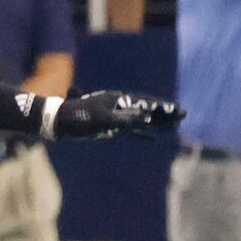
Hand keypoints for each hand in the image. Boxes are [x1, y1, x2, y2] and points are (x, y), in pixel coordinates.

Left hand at [42, 90, 182, 140]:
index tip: (178, 110)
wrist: (56, 122)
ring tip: (174, 126)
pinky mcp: (109, 127)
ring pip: (141, 120)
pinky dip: (143, 134)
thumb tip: (145, 116)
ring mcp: (114, 117)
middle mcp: (118, 106)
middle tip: (184, 115)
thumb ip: (124, 118)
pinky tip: (153, 140)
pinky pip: (131, 130)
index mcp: (117, 100)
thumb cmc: (77, 118)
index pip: (145, 103)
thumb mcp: (102, 119)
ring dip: (158, 123)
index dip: (162, 107)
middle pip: (146, 109)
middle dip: (165, 112)